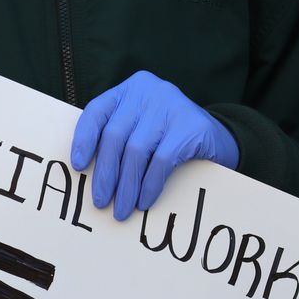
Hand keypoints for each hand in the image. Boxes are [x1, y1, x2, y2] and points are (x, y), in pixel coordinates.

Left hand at [70, 70, 240, 221]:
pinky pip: (161, 161)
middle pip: (115, 136)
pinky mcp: (190, 125)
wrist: (220, 139)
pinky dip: (149, 185)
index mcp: (130, 89)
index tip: (78, 166)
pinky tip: (144, 201)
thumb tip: (86, 172)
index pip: (97, 111)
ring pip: (136, 151)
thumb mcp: (140, 129)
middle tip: (100, 202)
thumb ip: (117, 138)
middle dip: (105, 174)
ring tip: (121, 209)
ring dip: (126, 186)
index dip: (84, 139)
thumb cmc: (170, 138)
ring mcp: (171, 105)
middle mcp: (149, 91)